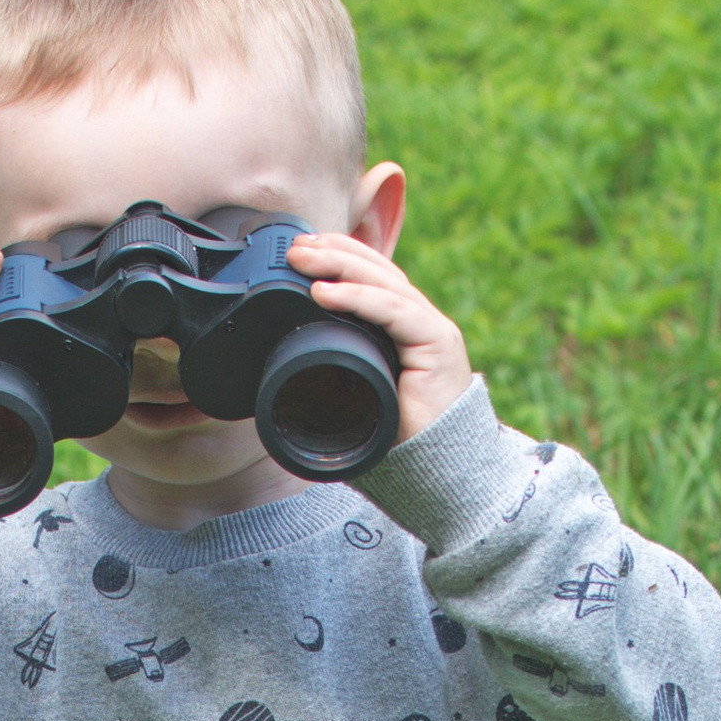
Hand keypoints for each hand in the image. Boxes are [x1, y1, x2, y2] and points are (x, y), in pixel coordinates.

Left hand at [287, 232, 472, 448]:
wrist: (437, 473)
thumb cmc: (396, 441)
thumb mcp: (353, 397)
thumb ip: (332, 376)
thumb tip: (281, 375)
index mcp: (402, 329)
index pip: (371, 277)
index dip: (339, 256)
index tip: (302, 250)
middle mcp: (419, 321)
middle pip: (376, 271)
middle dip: (333, 252)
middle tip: (294, 247)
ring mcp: (431, 329)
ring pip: (383, 283)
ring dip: (340, 266)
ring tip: (303, 261)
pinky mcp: (439, 344)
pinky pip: (394, 311)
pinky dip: (359, 298)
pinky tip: (326, 292)